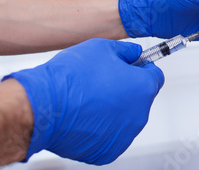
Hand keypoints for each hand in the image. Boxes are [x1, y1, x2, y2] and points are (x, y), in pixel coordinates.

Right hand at [4, 39, 163, 164]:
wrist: (44, 105)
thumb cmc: (72, 77)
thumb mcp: (104, 48)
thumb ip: (127, 51)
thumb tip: (134, 53)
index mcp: (143, 88)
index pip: (155, 76)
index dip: (141, 69)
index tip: (130, 67)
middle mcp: (139, 115)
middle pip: (140, 98)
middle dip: (126, 89)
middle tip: (102, 81)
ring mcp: (124, 135)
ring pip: (125, 117)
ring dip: (114, 108)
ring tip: (89, 98)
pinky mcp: (108, 151)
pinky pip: (111, 134)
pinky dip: (102, 127)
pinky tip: (85, 115)